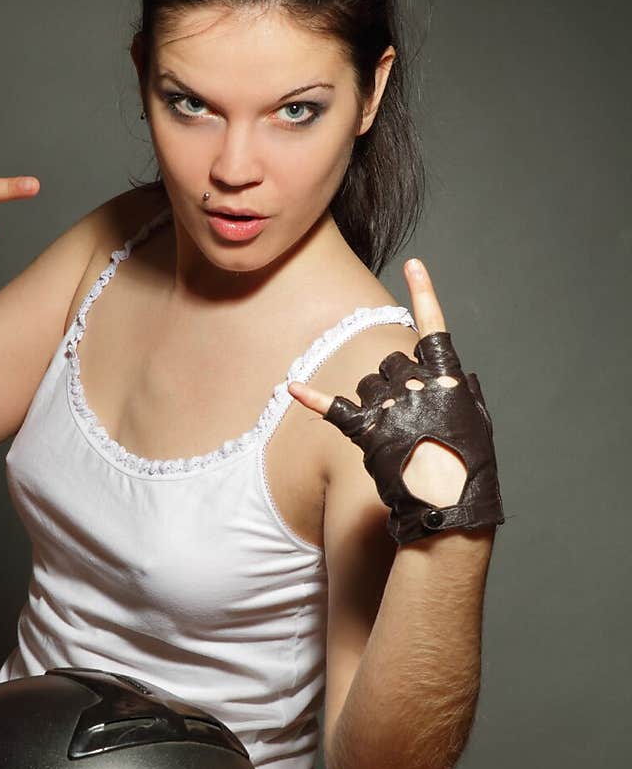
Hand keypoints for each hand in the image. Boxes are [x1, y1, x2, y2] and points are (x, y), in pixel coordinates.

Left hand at [288, 258, 504, 544]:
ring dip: (372, 400)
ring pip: (366, 384)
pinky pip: (334, 408)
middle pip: (390, 362)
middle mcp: (415, 383)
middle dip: (392, 380)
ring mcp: (390, 406)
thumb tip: (456, 377)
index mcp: (447, 377)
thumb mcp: (478, 423)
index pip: (435, 326)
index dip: (425, 293)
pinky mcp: (367, 431)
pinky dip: (311, 398)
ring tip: (389, 435)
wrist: (450, 503)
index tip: (414, 265)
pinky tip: (291, 387)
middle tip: (404, 414)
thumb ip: (463, 393)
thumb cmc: (469, 468)